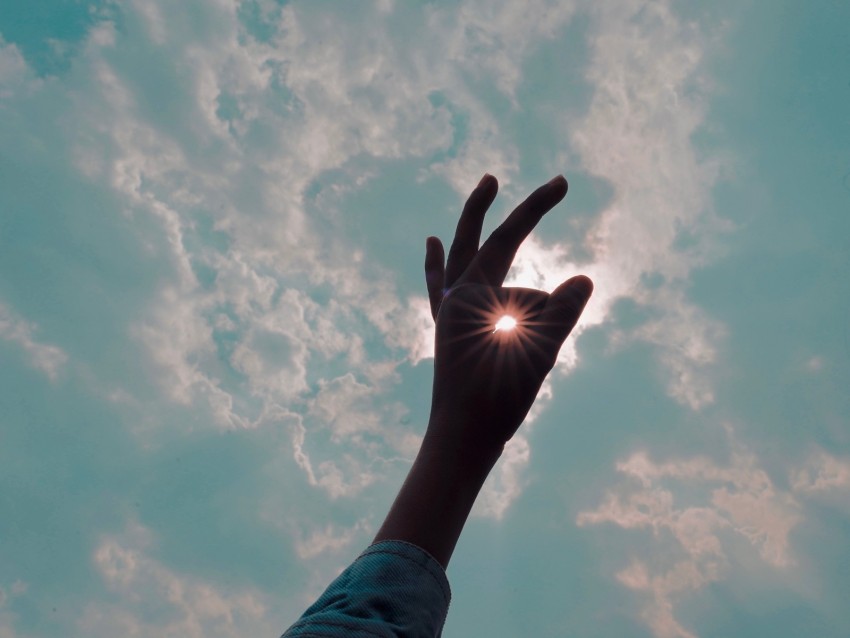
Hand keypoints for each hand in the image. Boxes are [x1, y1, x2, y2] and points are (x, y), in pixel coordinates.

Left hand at [423, 174, 592, 458]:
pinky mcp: (446, 328)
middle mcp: (452, 298)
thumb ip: (561, 313)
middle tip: (490, 177)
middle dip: (485, 207)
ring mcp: (446, 313)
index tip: (561, 182)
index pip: (505, 239)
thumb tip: (583, 279)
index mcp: (470, 295)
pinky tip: (432, 244)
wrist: (461, 440)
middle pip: (471, 240)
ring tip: (503, 263)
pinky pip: (440, 286)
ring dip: (489, 257)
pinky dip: (438, 264)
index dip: (534, 208)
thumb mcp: (539, 354)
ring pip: (470, 270)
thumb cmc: (498, 400)